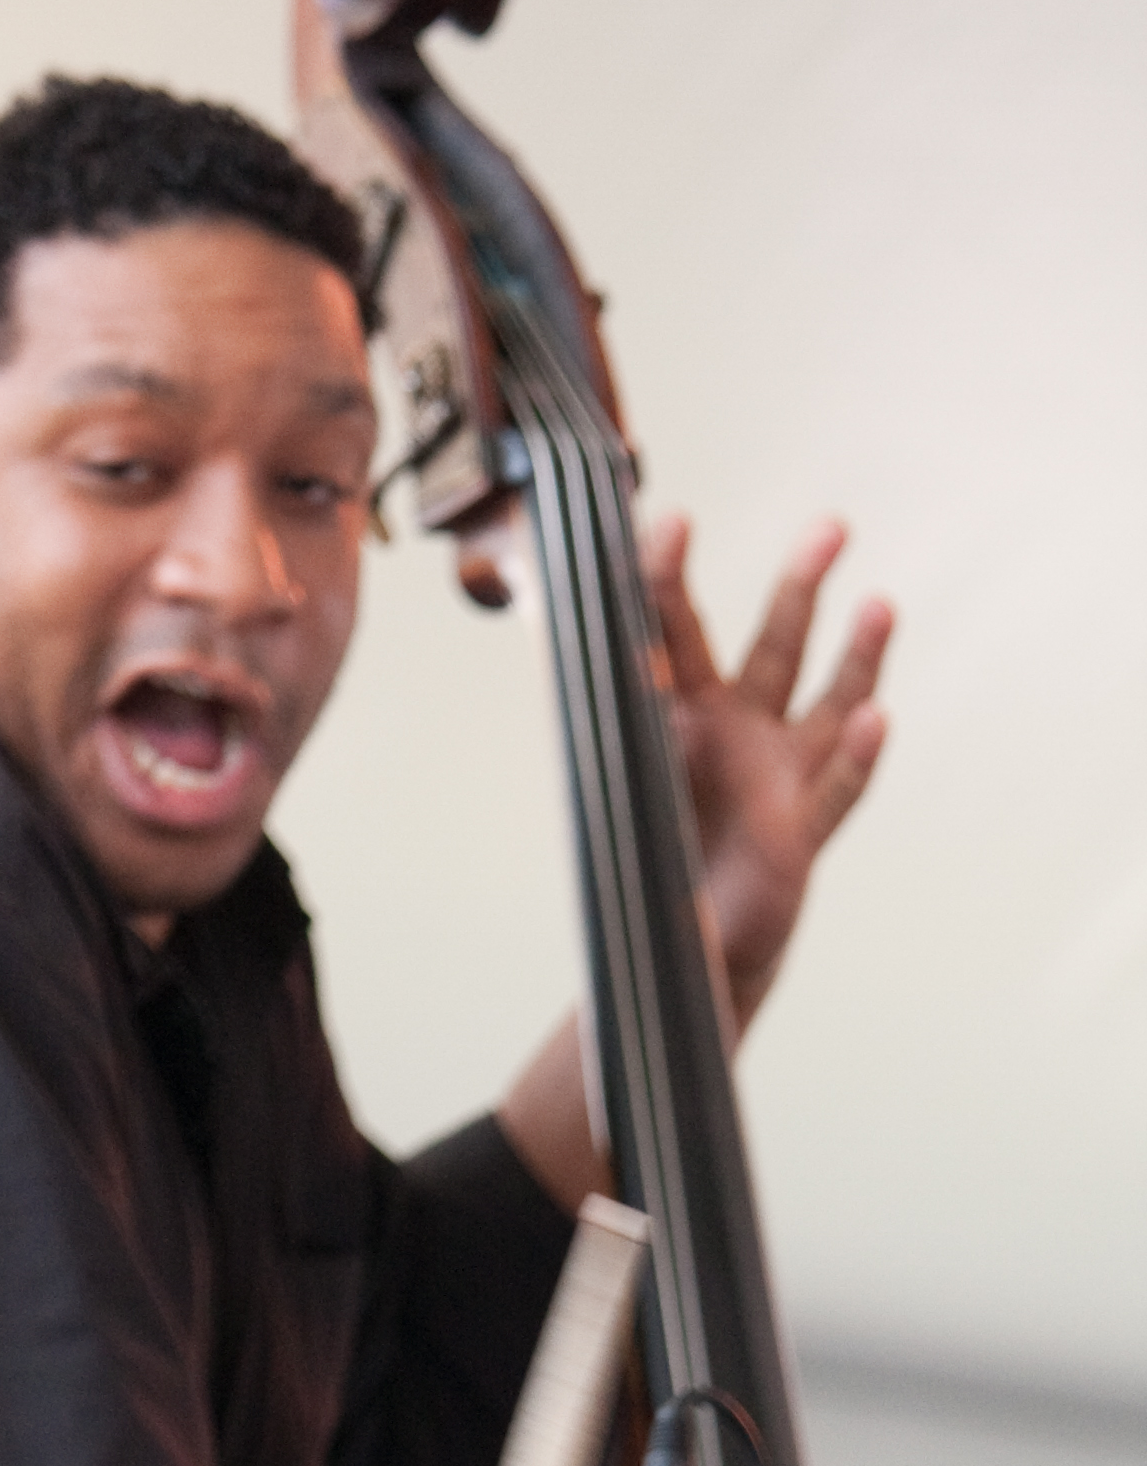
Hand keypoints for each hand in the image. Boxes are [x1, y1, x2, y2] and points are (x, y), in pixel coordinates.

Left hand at [647, 513, 891, 1034]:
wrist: (685, 943)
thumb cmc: (650, 858)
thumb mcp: (614, 785)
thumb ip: (613, 722)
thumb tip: (585, 646)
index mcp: (683, 715)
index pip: (677, 632)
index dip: (669, 579)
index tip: (672, 523)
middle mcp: (740, 734)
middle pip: (777, 647)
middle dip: (801, 587)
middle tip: (832, 527)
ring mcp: (778, 779)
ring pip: (827, 707)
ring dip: (856, 658)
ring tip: (879, 604)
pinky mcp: (800, 833)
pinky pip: (835, 791)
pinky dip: (856, 759)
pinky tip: (876, 719)